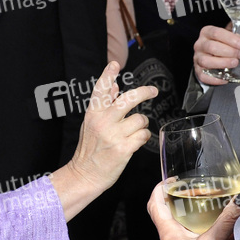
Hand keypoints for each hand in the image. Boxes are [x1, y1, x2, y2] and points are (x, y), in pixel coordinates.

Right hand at [50, 62, 156, 219]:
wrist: (85, 175)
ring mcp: (113, 135)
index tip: (115, 65)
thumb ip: (103, 104)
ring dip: (142, 125)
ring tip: (133, 132)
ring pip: (140, 119)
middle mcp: (103, 122)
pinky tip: (135, 142)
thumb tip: (114, 86)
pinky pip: (143, 135)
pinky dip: (142, 137)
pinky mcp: (123, 149)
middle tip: (153, 91)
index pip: (101, 90)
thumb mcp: (91, 123)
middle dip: (144, 92)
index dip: (108, 75)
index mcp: (93, 114)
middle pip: (129, 99)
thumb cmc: (89, 149)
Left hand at [147, 182, 239, 239]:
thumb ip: (226, 221)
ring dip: (202, 228)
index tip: (171, 180)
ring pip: (188, 236)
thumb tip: (239, 202)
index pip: (155, 204)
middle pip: (172, 218)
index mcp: (169, 234)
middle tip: (199, 199)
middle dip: (187, 207)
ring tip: (218, 222)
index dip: (161, 188)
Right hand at [192, 25, 239, 86]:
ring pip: (206, 61)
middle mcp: (199, 44)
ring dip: (223, 63)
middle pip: (211, 47)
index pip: (216, 33)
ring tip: (234, 63)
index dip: (230, 39)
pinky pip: (203, 76)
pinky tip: (225, 78)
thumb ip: (234, 38)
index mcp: (206, 32)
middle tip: (239, 55)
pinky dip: (215, 79)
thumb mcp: (228, 36)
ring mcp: (197, 58)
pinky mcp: (197, 70)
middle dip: (229, 51)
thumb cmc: (222, 44)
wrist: (212, 54)